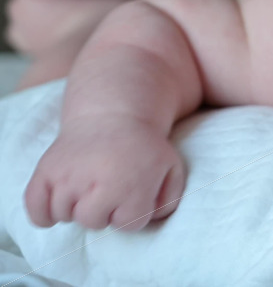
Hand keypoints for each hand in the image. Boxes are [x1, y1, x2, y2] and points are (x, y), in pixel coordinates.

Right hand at [25, 116, 185, 230]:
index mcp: (131, 185)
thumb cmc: (144, 147)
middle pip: (93, 222)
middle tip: (108, 190)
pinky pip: (36, 208)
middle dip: (104, 211)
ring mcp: (68, 176)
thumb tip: (151, 221)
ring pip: (64, 215)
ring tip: (88, 187)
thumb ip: (168, 200)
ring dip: (76, 207)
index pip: (127, 225)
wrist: (113, 113)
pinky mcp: (46, 170)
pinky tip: (59, 202)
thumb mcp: (170, 168)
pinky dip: (44, 212)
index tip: (132, 194)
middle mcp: (97, 182)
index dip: (131, 212)